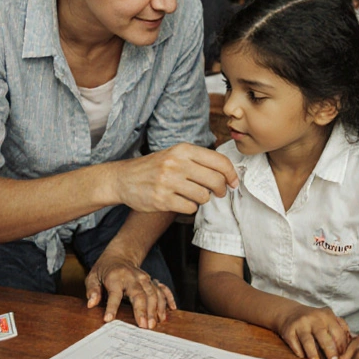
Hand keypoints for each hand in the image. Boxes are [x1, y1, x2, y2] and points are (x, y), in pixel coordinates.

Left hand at [84, 253, 176, 328]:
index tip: (109, 320)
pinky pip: (163, 289)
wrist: (119, 255)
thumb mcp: (92, 277)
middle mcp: (133, 278)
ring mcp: (145, 278)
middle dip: (143, 311)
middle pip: (140, 294)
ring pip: (153, 293)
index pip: (114, 293)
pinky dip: (168, 299)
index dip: (111, 307)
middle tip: (144, 326)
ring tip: (155, 324)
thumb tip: (91, 304)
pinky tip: (171, 310)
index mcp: (116, 277)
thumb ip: (92, 290)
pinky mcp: (152, 281)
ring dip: (156, 309)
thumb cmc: (104, 270)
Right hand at [110, 143, 239, 213]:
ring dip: (203, 199)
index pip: (219, 161)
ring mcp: (168, 182)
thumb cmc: (154, 167)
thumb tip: (227, 173)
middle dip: (221, 189)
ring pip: (204, 196)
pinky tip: (181, 202)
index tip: (233, 182)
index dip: (231, 174)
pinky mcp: (162, 199)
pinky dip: (190, 207)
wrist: (124, 178)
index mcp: (183, 150)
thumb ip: (199, 160)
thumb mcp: (175, 154)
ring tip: (194, 196)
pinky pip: (190, 208)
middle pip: (215, 180)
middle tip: (218, 193)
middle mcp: (176, 163)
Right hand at [275, 304, 350, 358]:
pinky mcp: (288, 330)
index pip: (337, 332)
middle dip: (330, 350)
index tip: (344, 358)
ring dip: (312, 352)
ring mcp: (300, 324)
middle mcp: (313, 318)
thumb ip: (340, 328)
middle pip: (323, 335)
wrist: (289, 313)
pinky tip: (303, 356)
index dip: (342, 346)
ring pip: (307, 340)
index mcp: (326, 315)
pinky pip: (295, 343)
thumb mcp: (327, 319)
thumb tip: (353, 343)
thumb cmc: (313, 320)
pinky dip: (299, 351)